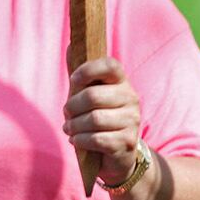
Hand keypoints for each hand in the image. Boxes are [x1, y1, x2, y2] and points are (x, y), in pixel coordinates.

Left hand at [65, 58, 143, 189]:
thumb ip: (80, 73)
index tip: (73, 81)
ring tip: (70, 129)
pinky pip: (97, 139)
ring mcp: (132, 121)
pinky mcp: (127, 142)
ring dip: (74, 126)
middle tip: (67, 114)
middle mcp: (131, 99)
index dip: (88, 70)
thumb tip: (71, 44)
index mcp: (122, 82)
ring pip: (93, 119)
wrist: (118, 155)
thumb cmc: (98, 118)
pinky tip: (76, 140)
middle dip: (72, 107)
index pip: (110, 65)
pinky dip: (80, 140)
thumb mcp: (89, 95)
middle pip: (93, 96)